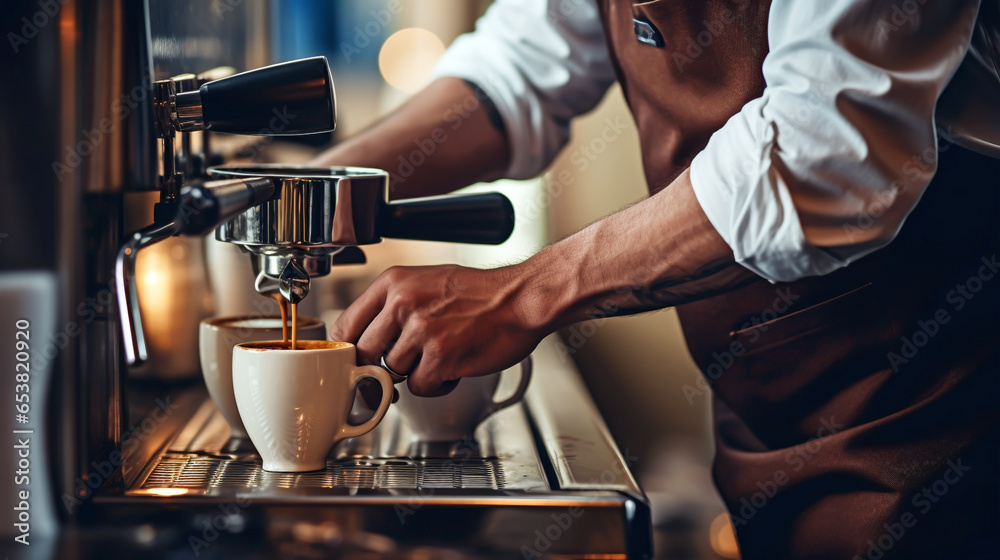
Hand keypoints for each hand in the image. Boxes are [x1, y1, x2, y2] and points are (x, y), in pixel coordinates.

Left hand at [330, 264, 544, 396]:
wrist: (521, 299)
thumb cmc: (480, 293)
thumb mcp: (426, 282)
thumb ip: (392, 307)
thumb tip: (366, 339)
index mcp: (394, 283)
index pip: (347, 324)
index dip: (351, 349)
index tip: (359, 360)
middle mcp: (403, 303)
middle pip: (364, 353)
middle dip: (379, 366)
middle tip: (402, 364)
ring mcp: (422, 330)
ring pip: (392, 372)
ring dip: (415, 373)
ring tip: (441, 356)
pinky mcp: (441, 356)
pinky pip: (420, 387)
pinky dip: (437, 385)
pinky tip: (453, 367)